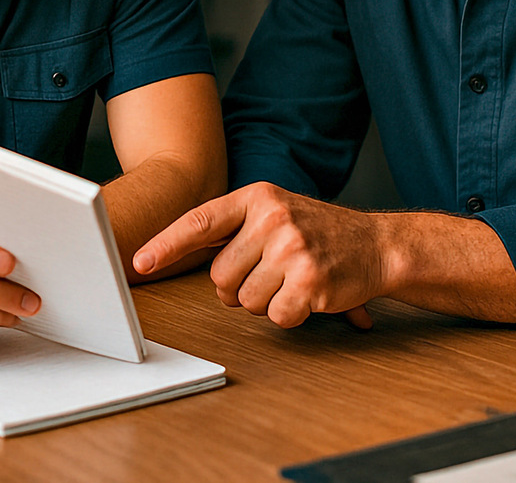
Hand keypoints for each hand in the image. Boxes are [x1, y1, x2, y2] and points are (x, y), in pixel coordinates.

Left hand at [134, 182, 383, 328]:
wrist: (377, 244)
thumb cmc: (317, 231)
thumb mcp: (274, 212)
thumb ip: (233, 229)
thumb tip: (176, 250)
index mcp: (257, 197)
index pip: (200, 222)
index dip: (166, 245)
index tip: (139, 262)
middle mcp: (272, 217)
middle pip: (219, 277)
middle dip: (237, 287)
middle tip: (268, 274)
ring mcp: (292, 248)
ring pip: (244, 301)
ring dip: (264, 301)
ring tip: (291, 280)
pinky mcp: (311, 281)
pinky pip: (275, 318)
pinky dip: (289, 315)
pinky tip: (308, 295)